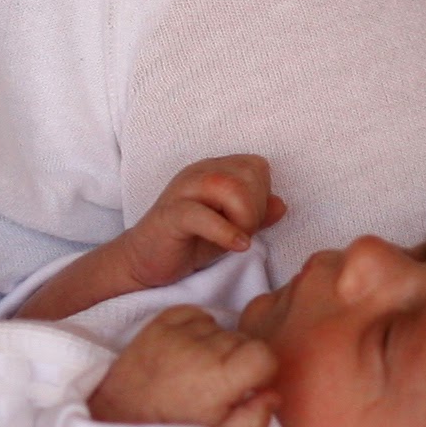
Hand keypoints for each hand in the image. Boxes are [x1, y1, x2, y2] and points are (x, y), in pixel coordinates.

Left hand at [88, 304, 278, 426]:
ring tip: (198, 367)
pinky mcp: (161, 322)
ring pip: (221, 327)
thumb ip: (256, 418)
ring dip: (217, 344)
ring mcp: (180, 333)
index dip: (262, 370)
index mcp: (220, 379)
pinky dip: (197, 328)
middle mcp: (202, 349)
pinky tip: (187, 350)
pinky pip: (196, 314)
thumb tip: (273, 394)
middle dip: (238, 359)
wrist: (123, 415)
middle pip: (243, 340)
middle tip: (218, 381)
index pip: (264, 354)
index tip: (248, 383)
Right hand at [134, 153, 280, 272]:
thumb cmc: (190, 242)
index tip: (251, 221)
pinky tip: (237, 246)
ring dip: (243, 218)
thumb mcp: (231, 227)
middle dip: (256, 209)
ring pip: (229, 187)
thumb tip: (281, 205)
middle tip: (244, 232)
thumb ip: (257, 215)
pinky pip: (202, 214)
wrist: (144, 261)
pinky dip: (226, 232)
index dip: (263, 194)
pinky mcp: (170, 215)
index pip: (256, 166)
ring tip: (237, 238)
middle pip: (248, 173)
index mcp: (214, 170)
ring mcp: (182, 191)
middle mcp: (199, 173)